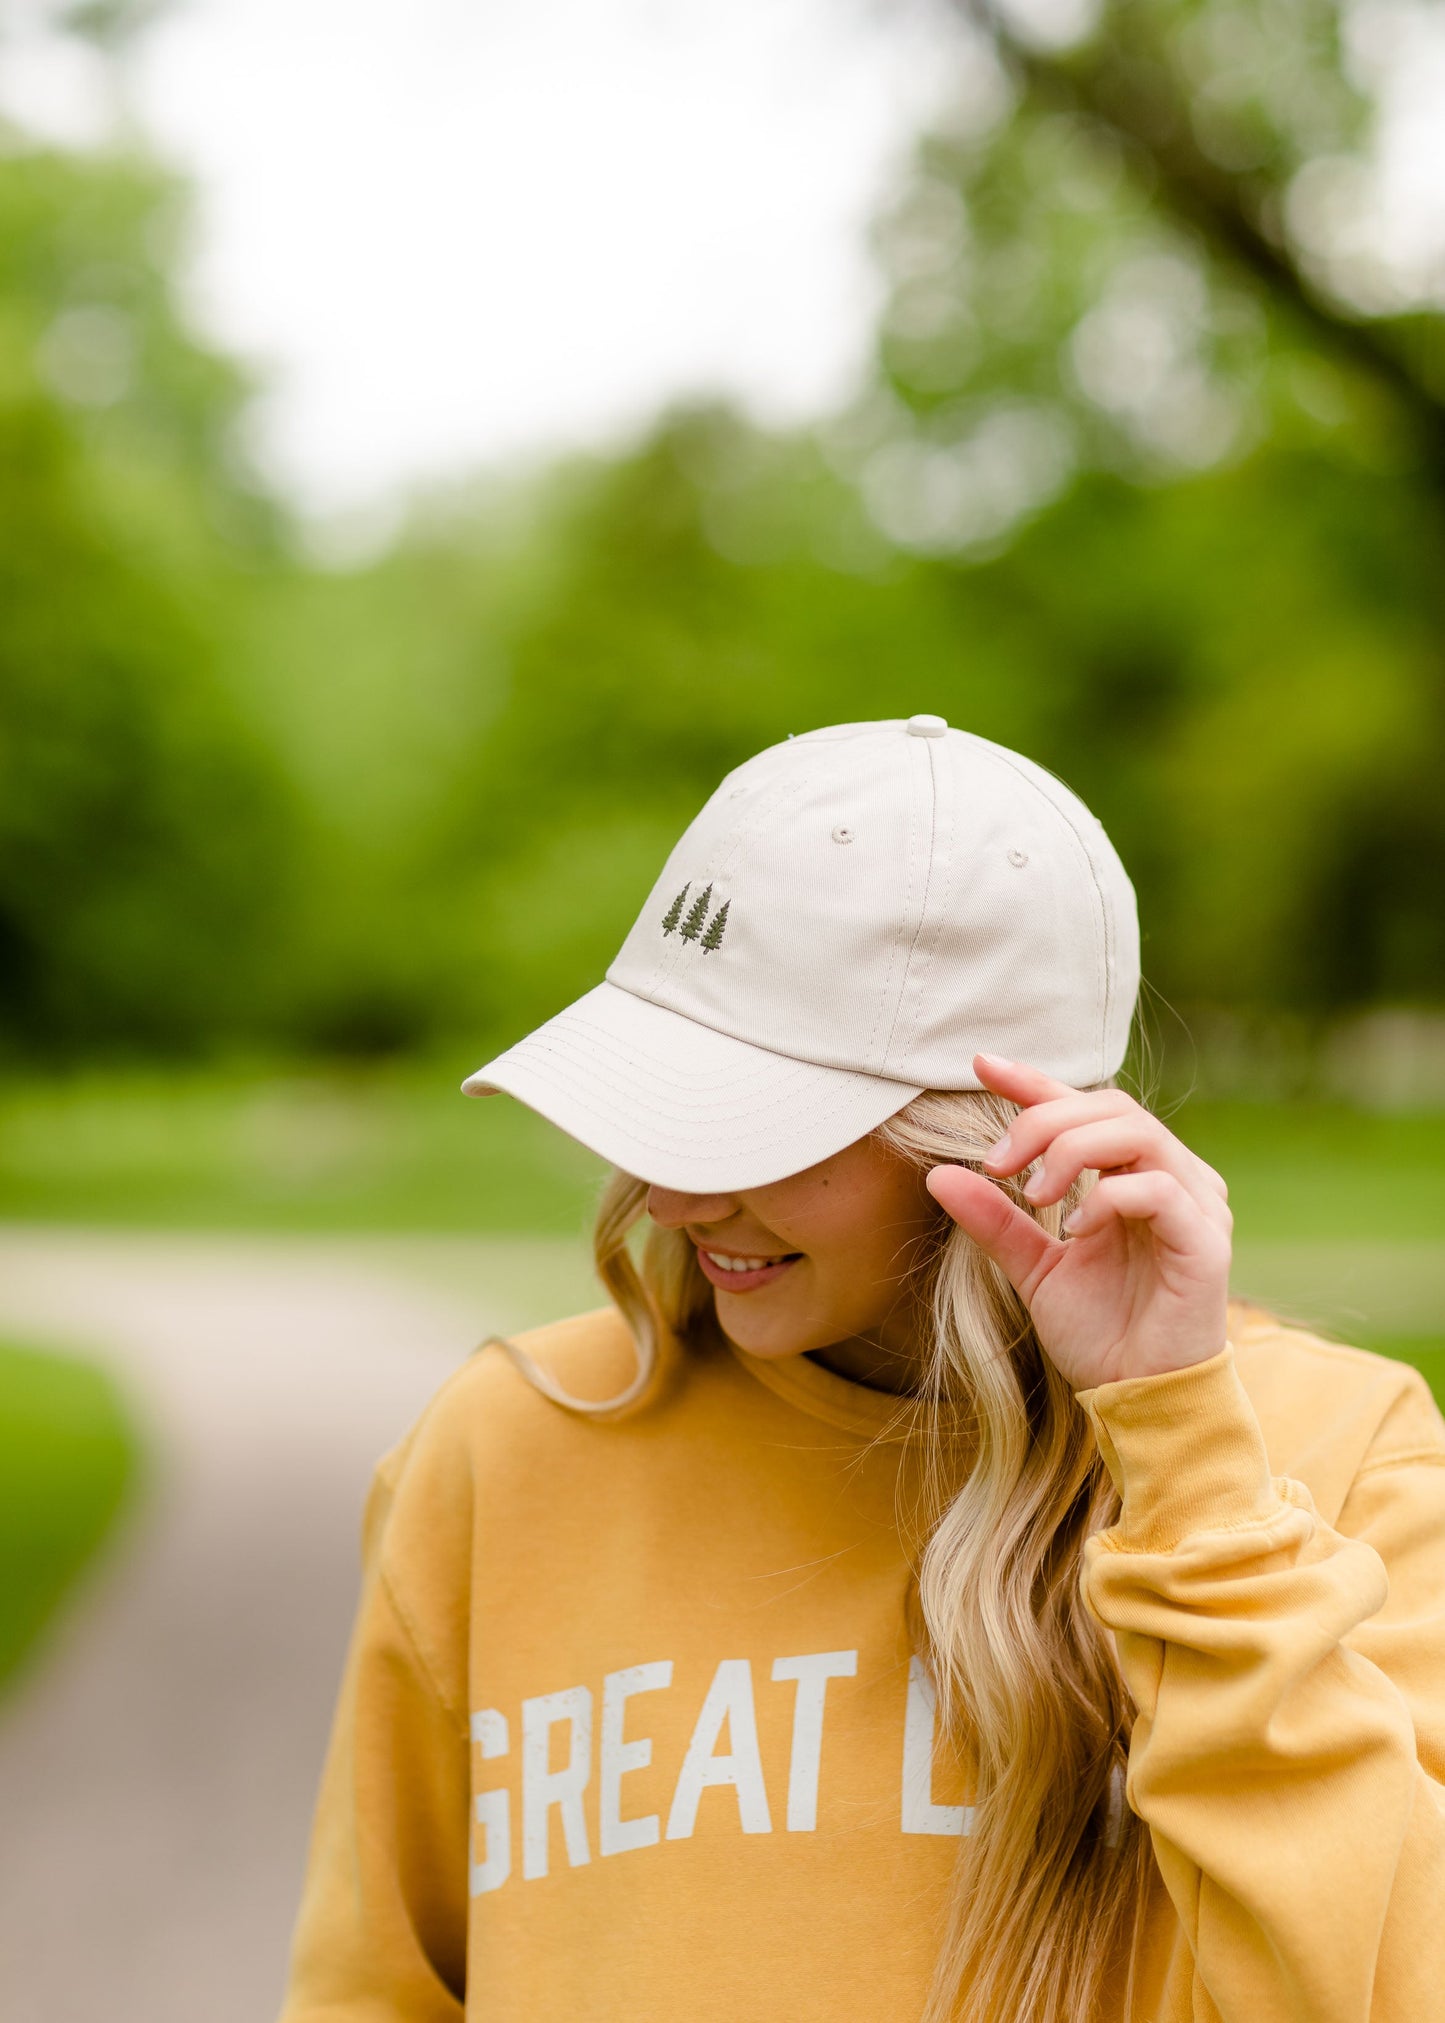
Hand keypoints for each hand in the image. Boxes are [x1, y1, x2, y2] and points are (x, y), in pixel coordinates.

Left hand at [925, 1055, 1231, 1388]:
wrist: (1139, 1397)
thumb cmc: (1100, 1331)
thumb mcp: (1033, 1267)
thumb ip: (995, 1219)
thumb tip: (937, 1174)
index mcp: (1133, 1174)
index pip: (1085, 1107)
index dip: (1035, 1081)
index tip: (980, 1065)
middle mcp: (1171, 1177)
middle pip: (1109, 1106)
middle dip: (1042, 1122)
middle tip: (995, 1163)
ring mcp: (1196, 1203)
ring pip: (1136, 1132)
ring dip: (1070, 1151)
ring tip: (1033, 1194)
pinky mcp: (1206, 1239)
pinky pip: (1158, 1188)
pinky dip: (1107, 1198)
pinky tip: (1074, 1229)